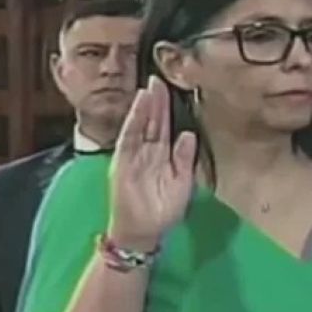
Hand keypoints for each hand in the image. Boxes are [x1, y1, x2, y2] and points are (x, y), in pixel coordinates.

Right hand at [107, 76, 197, 250]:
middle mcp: (147, 152)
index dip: (168, 109)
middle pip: (153, 121)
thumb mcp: (183, 183)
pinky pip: (129, 137)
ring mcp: (134, 155)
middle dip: (157, 100)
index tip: (173, 89)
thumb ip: (185, 158)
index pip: (165, 126)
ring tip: (151, 87)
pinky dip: (134, 120)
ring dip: (146, 106)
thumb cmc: (163, 211)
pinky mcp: (123, 162)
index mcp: (163, 155)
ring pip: (141, 125)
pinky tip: (139, 105)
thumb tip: (189, 134)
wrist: (144, 233)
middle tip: (160, 78)